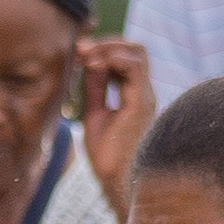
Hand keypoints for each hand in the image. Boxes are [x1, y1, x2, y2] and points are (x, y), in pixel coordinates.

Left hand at [76, 36, 158, 209]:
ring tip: (85, 57)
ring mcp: (144, 95)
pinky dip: (113, 58)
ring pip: (137, 52)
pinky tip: (93, 65)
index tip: (78, 53)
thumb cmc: (108, 156)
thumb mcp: (95, 114)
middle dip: (106, 43)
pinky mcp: (140, 102)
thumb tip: (89, 65)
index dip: (103, 50)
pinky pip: (134, 67)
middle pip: (135, 50)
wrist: (117, 181)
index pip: (126, 58)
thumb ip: (95, 90)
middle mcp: (143, 92)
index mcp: (134, 95)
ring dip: (108, 47)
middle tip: (80, 49)